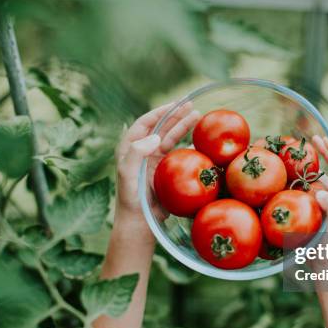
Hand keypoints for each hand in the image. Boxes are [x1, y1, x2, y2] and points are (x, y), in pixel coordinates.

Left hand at [114, 102, 200, 225]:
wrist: (140, 222)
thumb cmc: (131, 199)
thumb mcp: (128, 174)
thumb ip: (136, 153)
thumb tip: (155, 136)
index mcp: (130, 148)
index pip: (145, 124)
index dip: (159, 112)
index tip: (174, 104)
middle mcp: (143, 152)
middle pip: (161, 128)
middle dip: (175, 115)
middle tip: (191, 105)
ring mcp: (155, 161)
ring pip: (171, 138)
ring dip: (183, 127)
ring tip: (198, 116)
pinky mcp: (166, 171)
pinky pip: (179, 154)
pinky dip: (189, 145)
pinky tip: (199, 140)